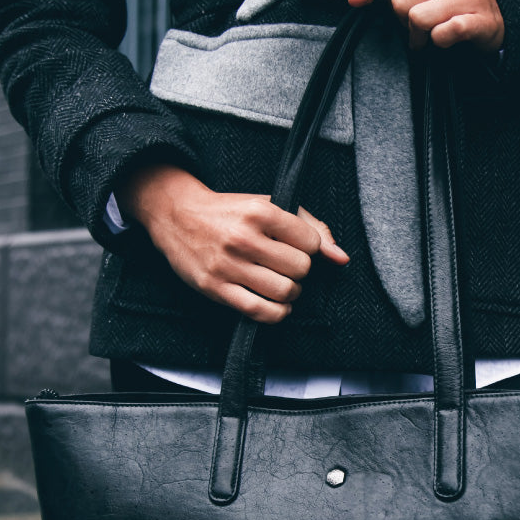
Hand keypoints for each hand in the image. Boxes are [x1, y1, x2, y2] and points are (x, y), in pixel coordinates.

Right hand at [116, 165, 348, 323]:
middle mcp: (244, 238)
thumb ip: (311, 227)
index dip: (309, 248)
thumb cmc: (230, 212)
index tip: (296, 247)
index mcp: (260, 211)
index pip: (310, 243)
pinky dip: (277, 313)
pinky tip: (276, 304)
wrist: (177, 216)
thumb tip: (341, 258)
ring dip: (290, 293)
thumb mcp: (269, 206)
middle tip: (286, 266)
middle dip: (299, 271)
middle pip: (300, 269)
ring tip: (281, 284)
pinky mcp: (216, 288)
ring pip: (284, 292)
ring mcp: (229, 265)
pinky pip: (260, 312)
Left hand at [347, 0, 504, 53]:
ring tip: (430, 34)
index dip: (394, 1)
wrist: (489, 19)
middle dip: (406, 20)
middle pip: (401, 3)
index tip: (412, 4)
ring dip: (420, 35)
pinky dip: (439, 42)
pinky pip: (444, 34)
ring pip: (418, 20)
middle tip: (421, 22)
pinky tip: (446, 39)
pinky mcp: (482, 20)